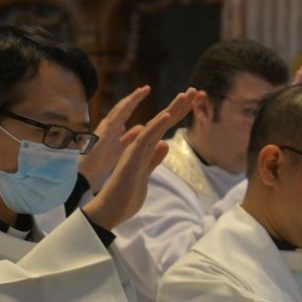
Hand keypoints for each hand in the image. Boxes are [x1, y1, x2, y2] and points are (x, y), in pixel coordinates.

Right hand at [81, 88, 195, 229]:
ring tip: (184, 95)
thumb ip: (154, 159)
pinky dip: (155, 127)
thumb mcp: (145, 174)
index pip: (164, 128)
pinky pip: (144, 139)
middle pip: (161, 123)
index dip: (178, 114)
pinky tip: (167, 115)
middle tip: (194, 90)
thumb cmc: (124, 196)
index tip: (191, 101)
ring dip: (171, 110)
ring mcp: (134, 152)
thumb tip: (165, 144)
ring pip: (154, 126)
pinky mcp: (130, 159)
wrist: (108, 210)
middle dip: (178, 106)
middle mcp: (139, 147)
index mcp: (144, 150)